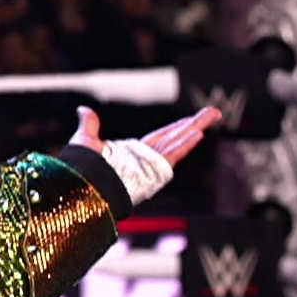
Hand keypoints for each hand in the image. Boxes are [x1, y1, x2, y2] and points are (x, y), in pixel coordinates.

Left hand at [69, 105, 222, 166]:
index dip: (177, 128)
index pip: (161, 137)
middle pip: (176, 136)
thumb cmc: (83, 169)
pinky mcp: (153, 172)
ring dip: (196, 128)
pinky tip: (198, 134)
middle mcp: (147, 160)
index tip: (191, 120)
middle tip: (214, 113)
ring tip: (213, 116)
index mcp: (134, 153)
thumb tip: (84, 110)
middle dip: (195, 124)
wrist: (82, 186)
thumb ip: (90, 125)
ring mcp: (152, 165)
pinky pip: (171, 155)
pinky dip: (184, 145)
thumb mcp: (87, 140)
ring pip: (178, 142)